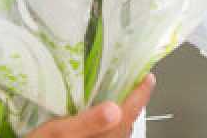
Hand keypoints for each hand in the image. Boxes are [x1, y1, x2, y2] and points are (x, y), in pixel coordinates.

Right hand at [27, 75, 155, 137]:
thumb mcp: (58, 133)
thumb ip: (88, 122)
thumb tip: (116, 108)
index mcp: (103, 136)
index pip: (130, 113)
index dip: (141, 93)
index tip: (148, 74)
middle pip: (126, 121)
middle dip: (131, 99)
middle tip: (134, 77)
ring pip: (117, 128)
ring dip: (121, 109)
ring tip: (118, 89)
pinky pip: (106, 133)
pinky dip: (108, 120)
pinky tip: (98, 110)